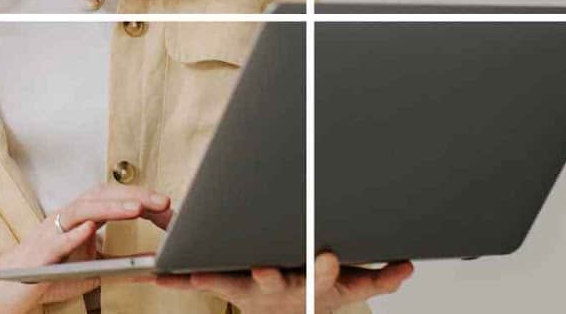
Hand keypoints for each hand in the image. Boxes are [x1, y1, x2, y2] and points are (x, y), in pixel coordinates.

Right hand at [0, 183, 172, 313]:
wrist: (5, 290)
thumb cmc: (47, 275)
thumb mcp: (92, 269)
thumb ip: (119, 262)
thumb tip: (154, 262)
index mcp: (79, 219)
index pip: (112, 199)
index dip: (139, 198)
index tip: (167, 204)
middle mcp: (65, 218)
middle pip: (100, 197)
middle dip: (132, 197)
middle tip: (162, 202)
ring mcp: (49, 233)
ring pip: (80, 211)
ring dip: (110, 208)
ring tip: (135, 208)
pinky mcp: (37, 254)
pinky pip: (55, 241)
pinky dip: (72, 233)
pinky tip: (90, 229)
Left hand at [152, 253, 411, 312]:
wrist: (287, 311)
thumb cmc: (315, 289)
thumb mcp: (351, 288)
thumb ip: (380, 278)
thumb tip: (407, 266)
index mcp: (313, 287)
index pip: (323, 280)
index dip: (324, 272)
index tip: (327, 258)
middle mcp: (282, 288)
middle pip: (278, 283)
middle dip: (275, 275)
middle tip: (268, 267)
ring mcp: (251, 288)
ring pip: (235, 283)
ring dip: (215, 279)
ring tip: (199, 272)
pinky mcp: (225, 285)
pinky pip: (200, 281)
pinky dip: (178, 279)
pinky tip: (158, 275)